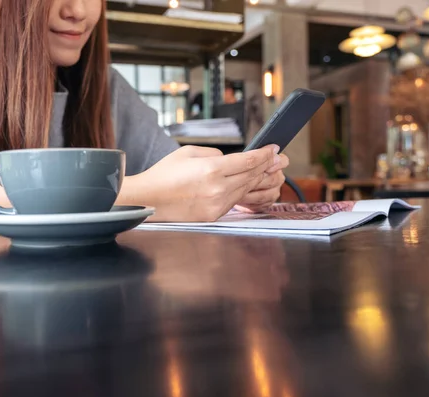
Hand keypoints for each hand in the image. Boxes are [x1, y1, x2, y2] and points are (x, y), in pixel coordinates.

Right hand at [119, 145, 278, 221]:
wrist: (148, 200)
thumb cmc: (164, 174)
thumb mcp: (189, 153)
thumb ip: (214, 154)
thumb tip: (230, 160)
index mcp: (211, 169)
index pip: (247, 161)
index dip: (264, 155)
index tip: (274, 149)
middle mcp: (217, 188)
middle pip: (251, 175)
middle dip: (267, 166)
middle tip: (279, 159)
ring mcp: (217, 204)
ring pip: (246, 189)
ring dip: (259, 179)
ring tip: (270, 171)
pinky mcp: (214, 215)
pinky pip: (235, 201)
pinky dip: (245, 191)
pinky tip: (250, 185)